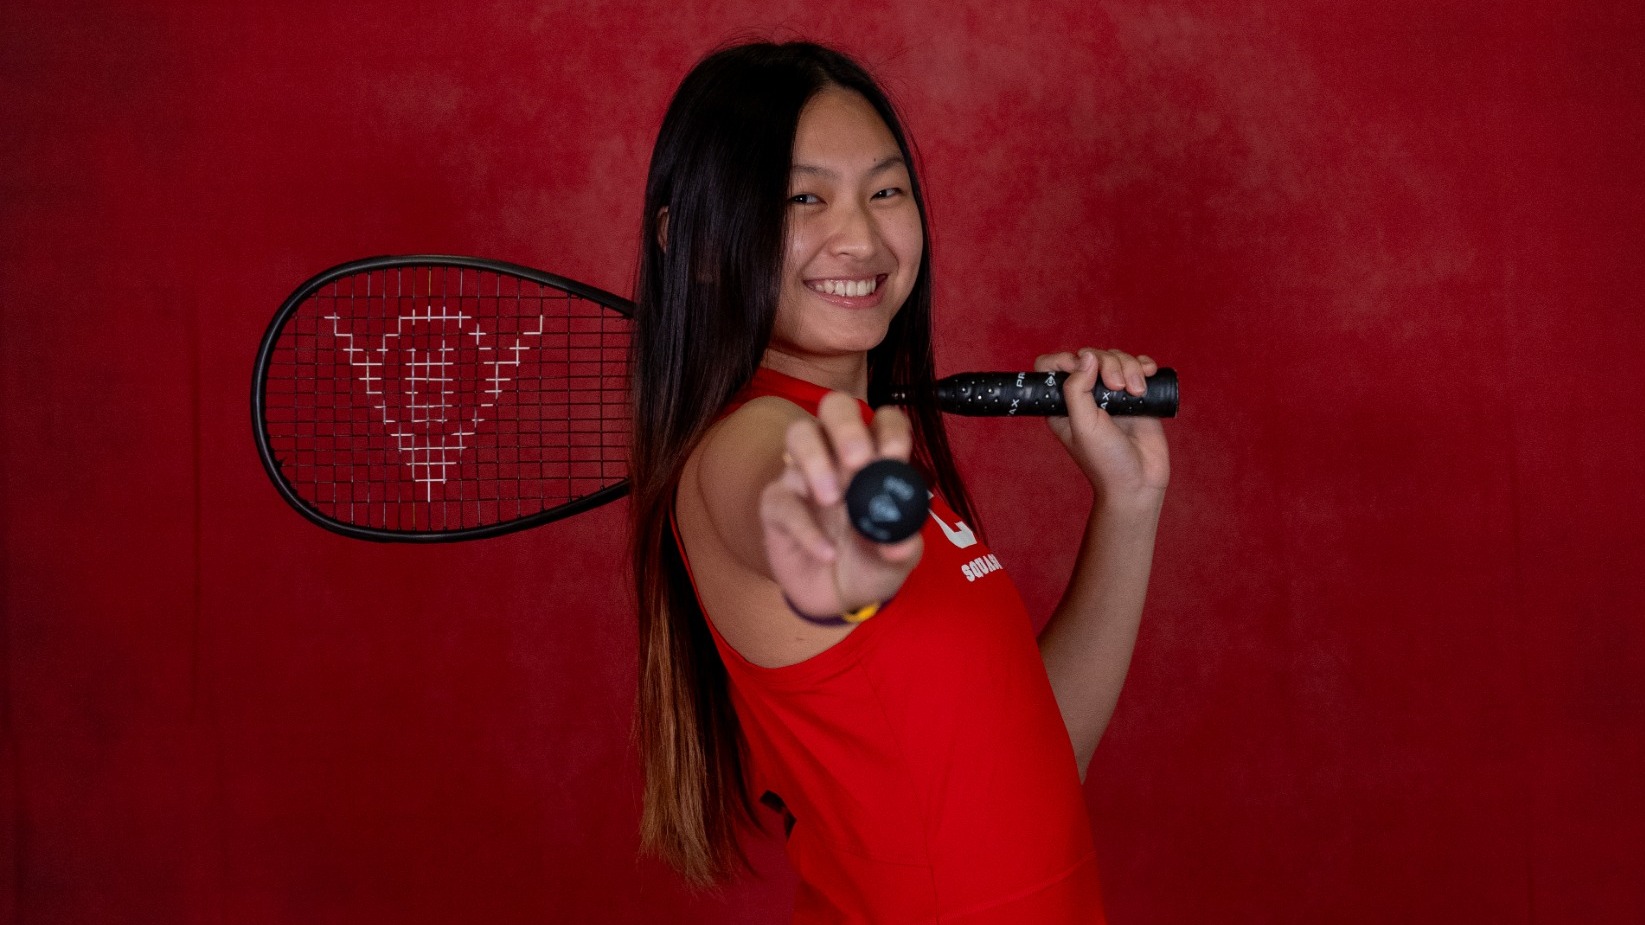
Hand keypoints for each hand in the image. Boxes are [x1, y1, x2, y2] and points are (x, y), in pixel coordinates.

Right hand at [758, 392, 923, 616]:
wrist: (838, 597)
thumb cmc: (871, 562)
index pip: (884, 421)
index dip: (889, 430)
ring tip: (832, 499)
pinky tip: (827, 553)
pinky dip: (806, 529)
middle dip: (846, 427)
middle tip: (857, 462)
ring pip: (799, 434)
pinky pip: (783, 500)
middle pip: (835, 407)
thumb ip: (903, 545)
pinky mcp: (776, 503)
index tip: (893, 457)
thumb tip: (900, 542)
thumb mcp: (897, 558)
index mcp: (875, 456)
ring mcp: (803, 473)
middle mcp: (837, 454)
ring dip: (816, 459)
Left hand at [1034, 348, 1170, 508]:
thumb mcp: (1083, 426)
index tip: (1084, 369)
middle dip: (1107, 363)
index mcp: (1063, 404)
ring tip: (1136, 391)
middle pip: (1090, 356)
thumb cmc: (1106, 461)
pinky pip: (1138, 366)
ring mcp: (1112, 394)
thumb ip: (1077, 390)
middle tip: (1117, 387)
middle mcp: (1086, 396)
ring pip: (1116, 358)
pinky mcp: (1136, 395)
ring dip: (1128, 366)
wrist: (1140, 482)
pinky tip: (1149, 374)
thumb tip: (1085, 357)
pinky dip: (1144, 365)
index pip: (1051, 367)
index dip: (1064, 359)